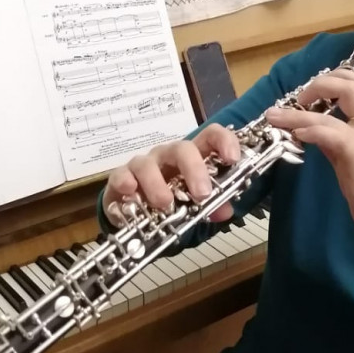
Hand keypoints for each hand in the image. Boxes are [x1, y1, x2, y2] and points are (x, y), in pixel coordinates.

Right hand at [102, 123, 240, 227]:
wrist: (138, 216)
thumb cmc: (173, 203)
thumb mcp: (196, 207)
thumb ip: (213, 206)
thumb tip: (224, 211)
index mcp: (193, 158)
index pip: (210, 136)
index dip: (224, 141)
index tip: (232, 159)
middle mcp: (169, 156)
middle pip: (182, 148)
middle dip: (194, 169)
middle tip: (202, 194)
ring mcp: (144, 165)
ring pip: (148, 163)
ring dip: (157, 183)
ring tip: (165, 203)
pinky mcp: (121, 178)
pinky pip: (121, 175)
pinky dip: (125, 182)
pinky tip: (130, 192)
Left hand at [265, 69, 353, 243]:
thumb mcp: (352, 159)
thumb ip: (335, 141)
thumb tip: (310, 128)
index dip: (333, 78)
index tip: (310, 92)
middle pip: (353, 82)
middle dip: (321, 82)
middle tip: (299, 97)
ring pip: (335, 109)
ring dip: (298, 111)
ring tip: (275, 115)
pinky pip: (332, 134)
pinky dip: (311, 129)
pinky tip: (297, 134)